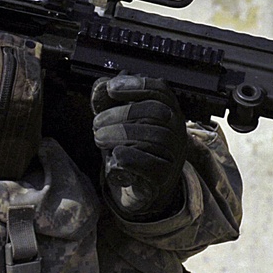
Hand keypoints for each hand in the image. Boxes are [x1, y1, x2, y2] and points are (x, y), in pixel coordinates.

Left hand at [91, 74, 187, 218]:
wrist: (142, 186)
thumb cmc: (131, 146)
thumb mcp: (118, 120)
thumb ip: (108, 100)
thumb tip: (101, 86)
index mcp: (167, 110)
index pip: (160, 90)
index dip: (136, 85)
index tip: (111, 88)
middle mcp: (176, 130)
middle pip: (156, 112)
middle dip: (122, 113)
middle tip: (96, 122)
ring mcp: (174, 154)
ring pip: (156, 137)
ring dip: (121, 134)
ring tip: (99, 137)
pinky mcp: (164, 177)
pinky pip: (154, 166)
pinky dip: (133, 158)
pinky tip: (117, 154)